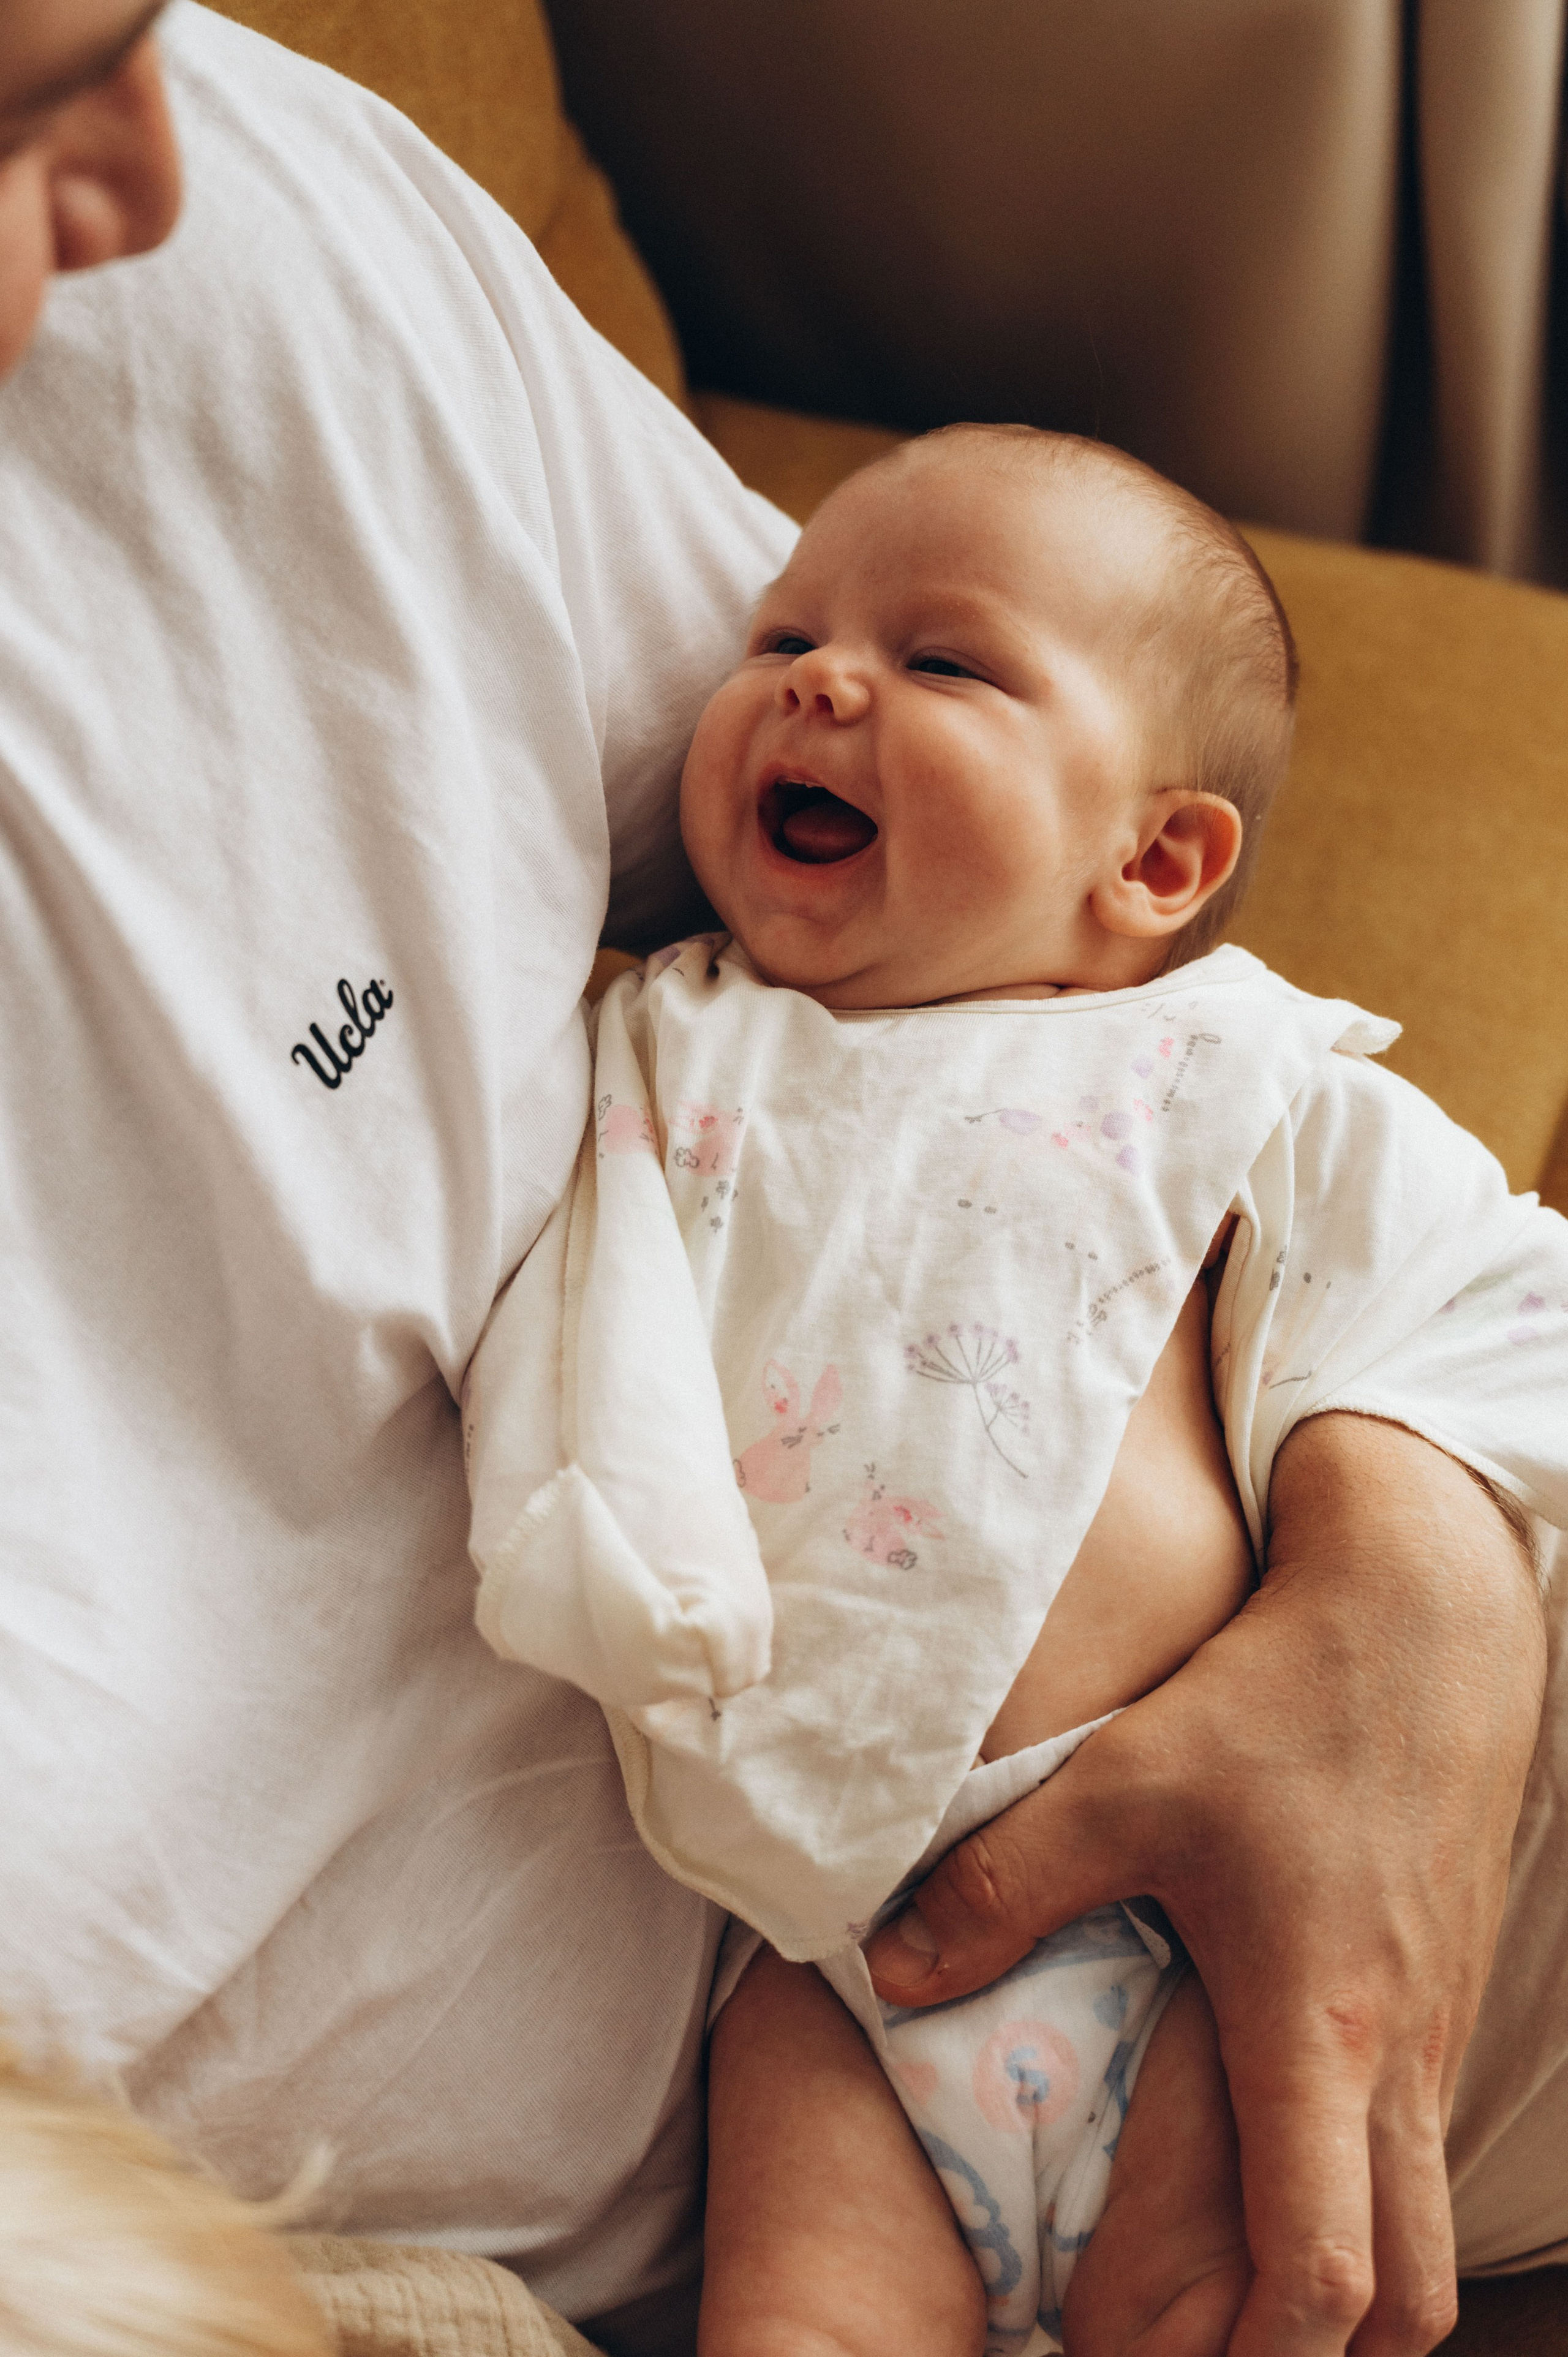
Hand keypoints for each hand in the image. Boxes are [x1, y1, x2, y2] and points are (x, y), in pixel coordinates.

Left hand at [865, 1413, 1545, 2356]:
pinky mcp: (1439, 1992)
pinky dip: (1360, 2185)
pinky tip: (1275, 2142)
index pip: (1328, 2274)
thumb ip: (1000, 1887)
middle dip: (1320, 2349)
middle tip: (1213, 2339)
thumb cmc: (1274, 1704)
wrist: (1423, 1624)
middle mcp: (1393, 2057)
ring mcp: (1432, 2031)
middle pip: (1408, 2297)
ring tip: (1236, 2270)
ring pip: (1420, 2223)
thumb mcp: (1119, 1785)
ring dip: (1345, 2271)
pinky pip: (1415, 2143)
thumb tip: (892, 1971)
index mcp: (1313, 2030)